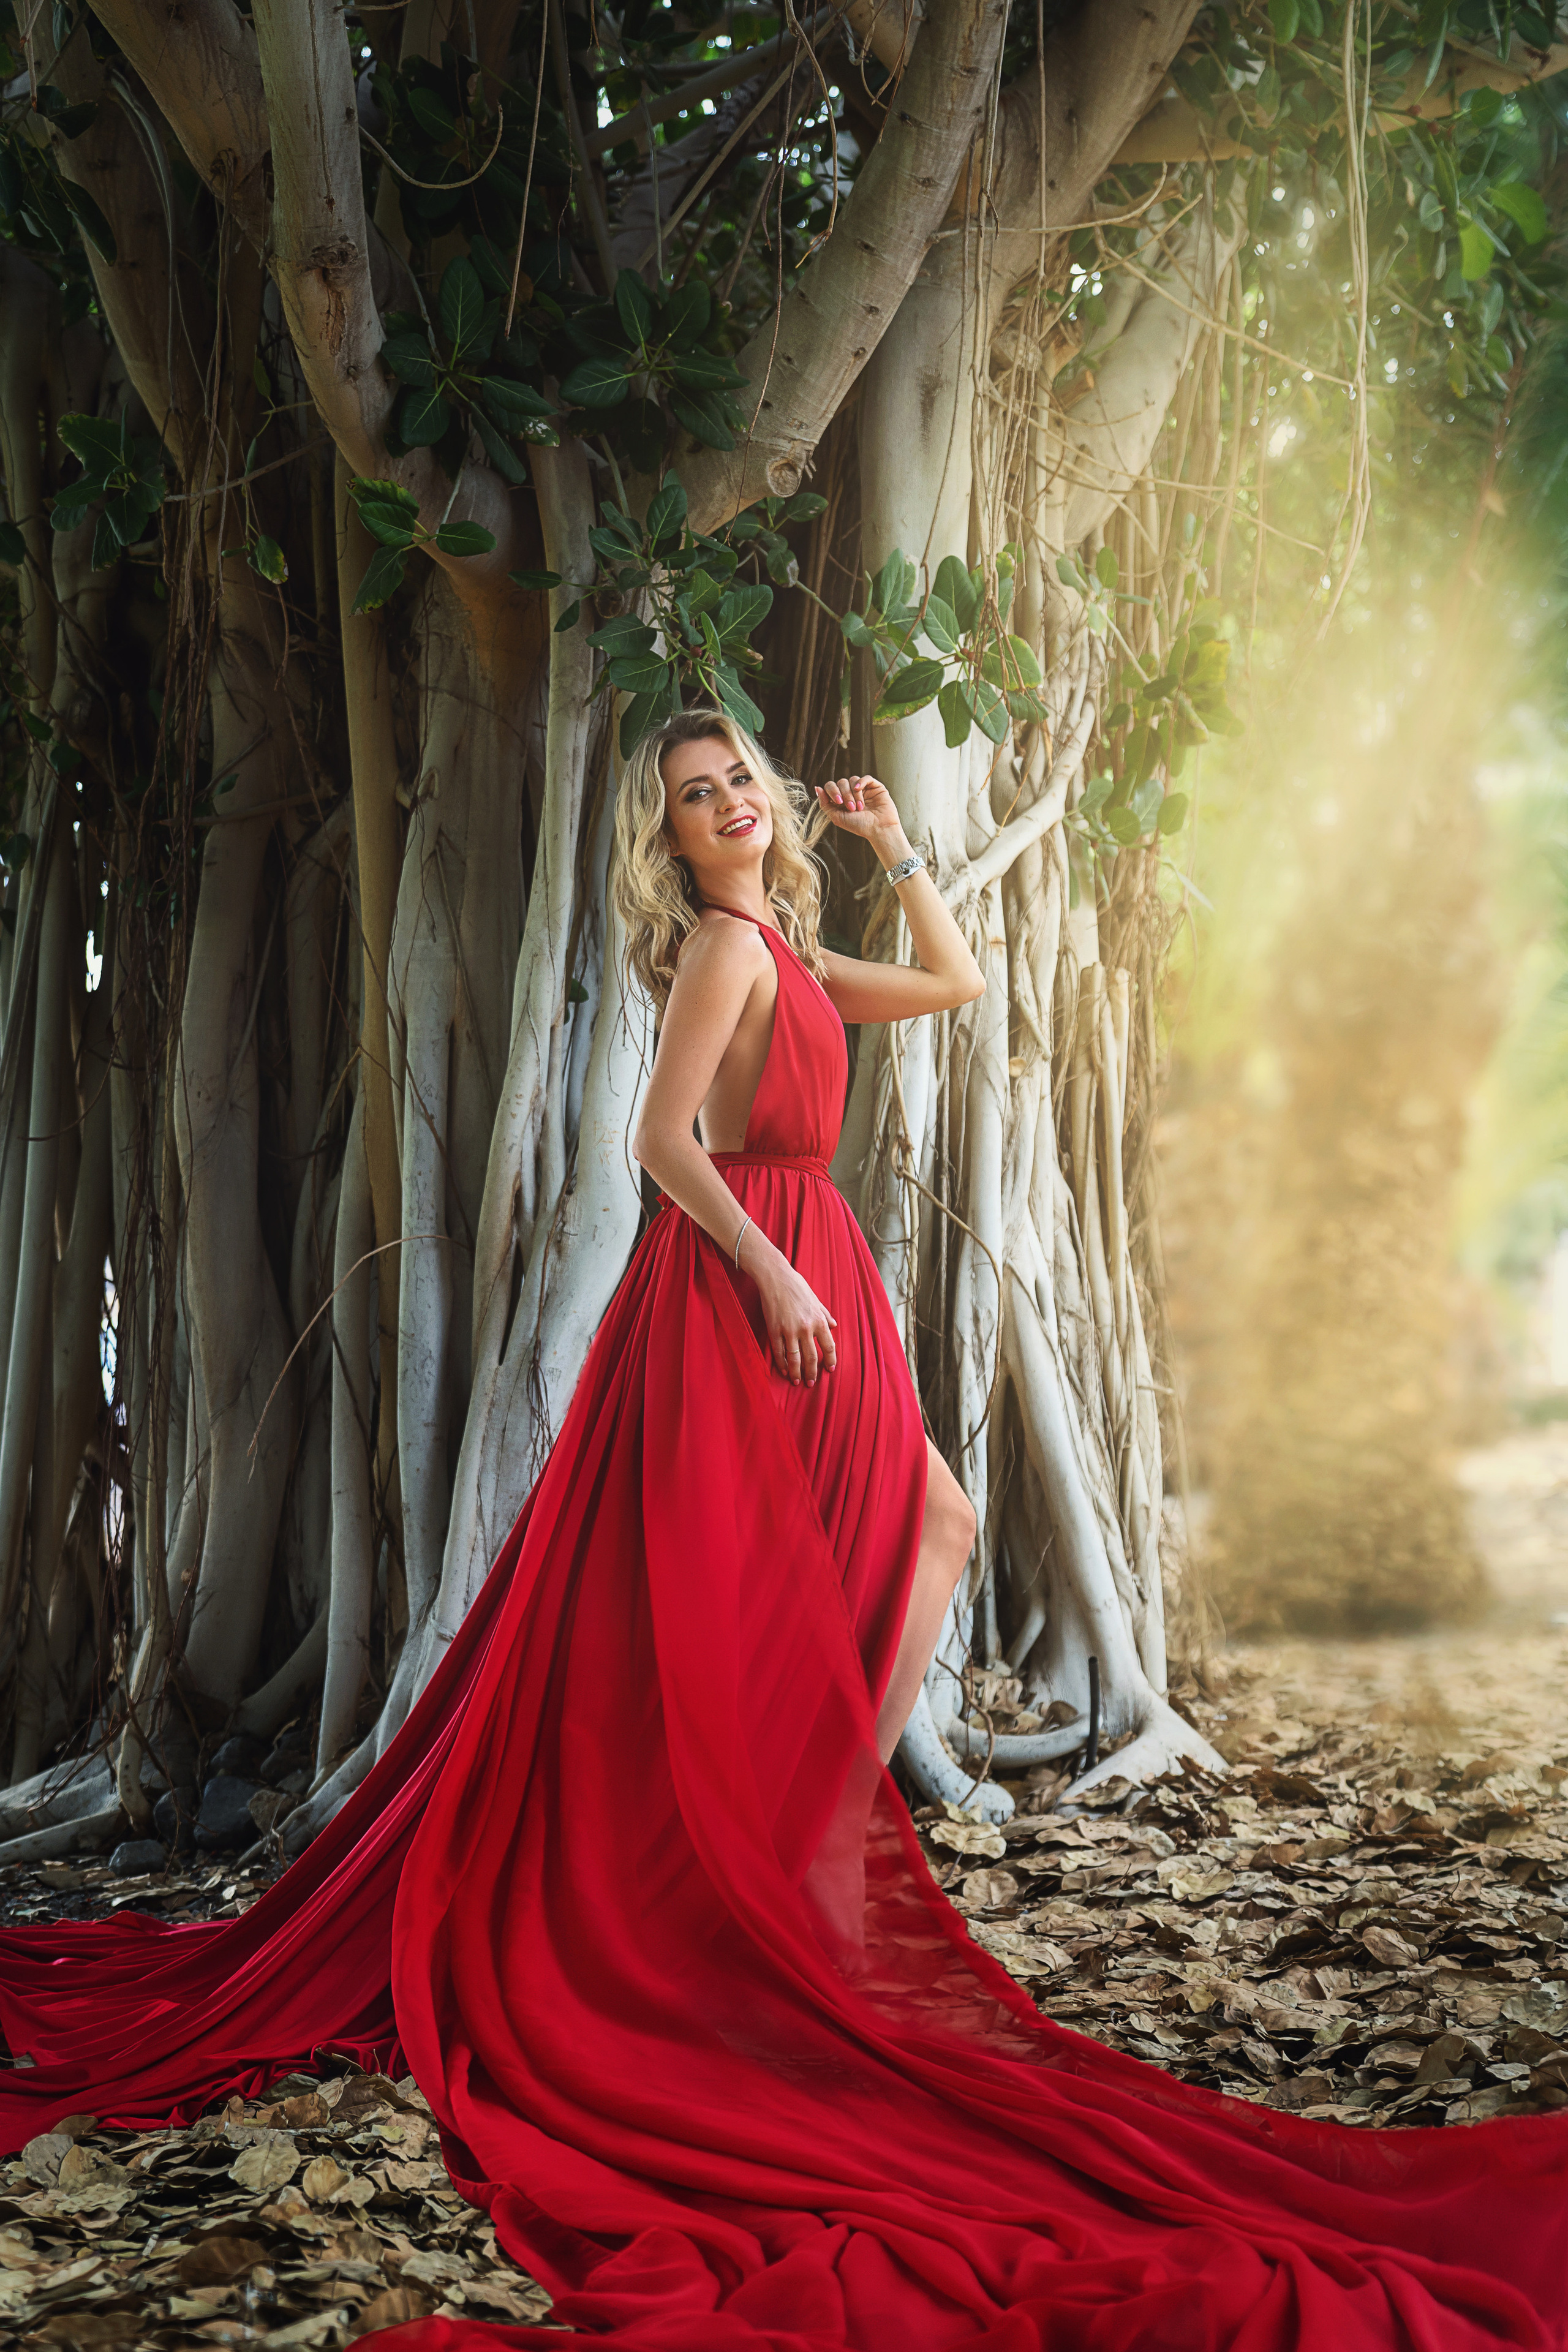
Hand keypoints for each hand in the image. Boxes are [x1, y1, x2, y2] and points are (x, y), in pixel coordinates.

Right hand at [746, 1235, 836, 1384]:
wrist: (776, 1277)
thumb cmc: (797, 1285)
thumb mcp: (816, 1299)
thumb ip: (825, 1314)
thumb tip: (834, 1325)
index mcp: (819, 1320)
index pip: (829, 1346)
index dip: (830, 1360)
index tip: (829, 1370)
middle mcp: (806, 1328)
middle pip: (812, 1357)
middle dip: (812, 1373)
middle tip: (811, 1383)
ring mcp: (789, 1330)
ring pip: (795, 1358)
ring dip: (797, 1373)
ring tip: (797, 1382)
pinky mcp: (774, 1330)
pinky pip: (779, 1352)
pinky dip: (782, 1364)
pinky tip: (784, 1371)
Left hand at [814, 775, 907, 858]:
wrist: (879, 829)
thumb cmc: (859, 826)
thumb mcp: (837, 817)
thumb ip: (825, 804)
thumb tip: (817, 788)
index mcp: (841, 800)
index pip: (831, 786)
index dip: (832, 791)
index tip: (838, 802)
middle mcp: (851, 793)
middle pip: (841, 782)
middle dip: (845, 795)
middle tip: (851, 808)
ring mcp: (863, 789)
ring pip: (852, 779)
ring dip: (854, 794)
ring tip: (859, 807)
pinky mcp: (875, 787)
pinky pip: (866, 777)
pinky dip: (861, 782)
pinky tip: (859, 789)